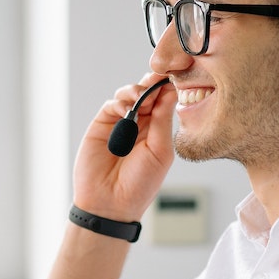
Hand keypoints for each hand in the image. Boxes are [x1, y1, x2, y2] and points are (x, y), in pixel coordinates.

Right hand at [73, 72, 175, 220]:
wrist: (110, 203)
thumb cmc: (139, 184)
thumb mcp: (160, 151)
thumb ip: (162, 121)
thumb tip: (169, 92)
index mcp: (158, 130)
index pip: (165, 101)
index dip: (169, 87)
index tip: (176, 75)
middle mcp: (141, 123)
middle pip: (148, 92)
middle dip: (153, 82)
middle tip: (159, 76)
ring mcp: (121, 123)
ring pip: (130, 94)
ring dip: (137, 90)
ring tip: (141, 96)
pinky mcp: (102, 125)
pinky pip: (112, 105)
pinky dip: (120, 102)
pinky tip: (126, 109)